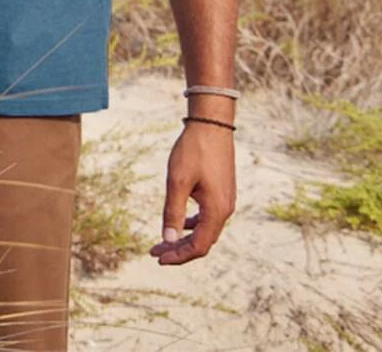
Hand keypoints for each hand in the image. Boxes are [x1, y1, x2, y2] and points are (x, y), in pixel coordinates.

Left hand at [149, 122, 235, 264]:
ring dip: (185, 237)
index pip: (198, 246)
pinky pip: (208, 216)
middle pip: (203, 242)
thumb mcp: (178, 181)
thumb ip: (173, 212)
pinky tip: (179, 221)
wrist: (211, 123)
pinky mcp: (223, 191)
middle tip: (155, 251)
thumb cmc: (194, 150)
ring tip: (163, 240)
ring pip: (206, 230)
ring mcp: (226, 200)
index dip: (178, 256)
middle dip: (178, 249)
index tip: (157, 257)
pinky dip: (193, 224)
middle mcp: (226, 209)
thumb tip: (168, 239)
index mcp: (217, 211)